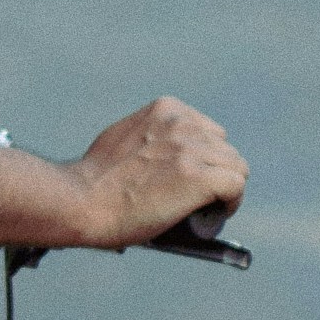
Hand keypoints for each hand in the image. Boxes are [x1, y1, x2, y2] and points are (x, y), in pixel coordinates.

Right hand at [66, 97, 247, 249]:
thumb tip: (164, 153)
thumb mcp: (124, 136)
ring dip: (225, 187)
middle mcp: (183, 123)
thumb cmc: (95, 180)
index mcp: (166, 109)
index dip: (206, 157)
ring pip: (236, 166)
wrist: (83, 201)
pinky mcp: (199, 177)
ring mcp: (192, 149)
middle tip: (200, 195)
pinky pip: (236, 185)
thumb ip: (148, 135)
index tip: (195, 175)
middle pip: (225, 148)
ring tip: (208, 205)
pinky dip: (231, 201)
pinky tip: (219, 210)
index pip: (208, 130)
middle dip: (215, 171)